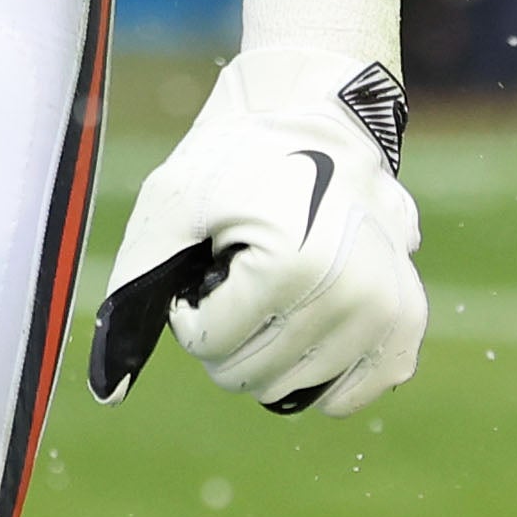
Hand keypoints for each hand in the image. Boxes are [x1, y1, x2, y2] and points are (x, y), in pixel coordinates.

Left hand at [90, 0, 423, 416]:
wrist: (322, 120)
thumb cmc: (237, 160)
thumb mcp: (170, 205)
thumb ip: (134, 290)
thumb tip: (109, 392)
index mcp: (295, 264)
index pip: (207, 345)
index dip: (194, 303)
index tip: (216, 252)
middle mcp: (355, 296)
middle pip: (247, 377)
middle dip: (230, 330)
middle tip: (248, 265)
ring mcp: (389, 315)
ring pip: (290, 391)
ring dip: (271, 345)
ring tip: (283, 277)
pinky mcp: (406, 329)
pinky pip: (347, 397)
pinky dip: (320, 370)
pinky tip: (314, 316)